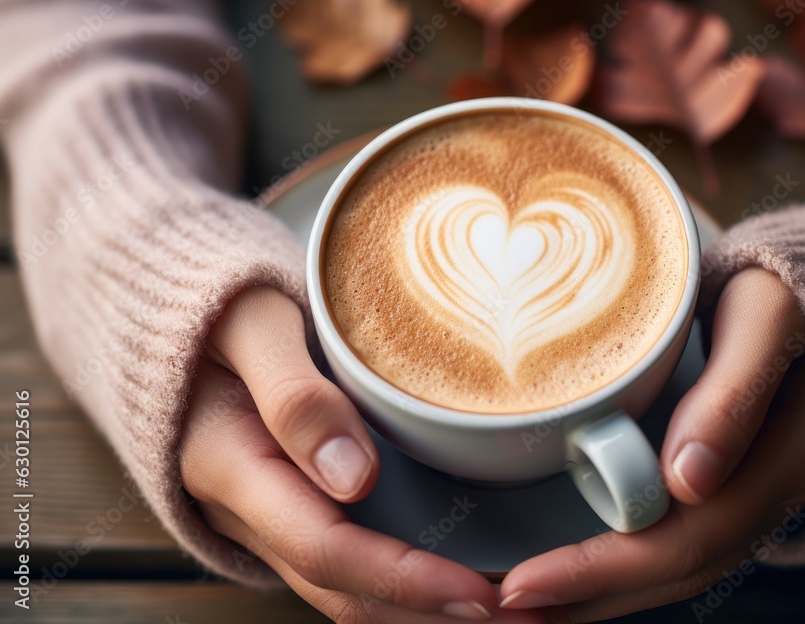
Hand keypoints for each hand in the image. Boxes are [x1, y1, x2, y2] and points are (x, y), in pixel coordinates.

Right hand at [179, 286, 543, 622]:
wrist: (179, 324)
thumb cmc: (221, 308)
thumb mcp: (251, 325)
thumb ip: (293, 396)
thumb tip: (353, 478)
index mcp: (234, 467)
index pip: (327, 549)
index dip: (404, 579)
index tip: (480, 593)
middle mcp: (251, 511)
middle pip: (346, 592)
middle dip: (432, 617)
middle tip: (529, 621)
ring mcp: (270, 516)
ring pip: (350, 591)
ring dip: (426, 614)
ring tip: (515, 615)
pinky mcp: (292, 506)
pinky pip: (349, 564)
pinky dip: (407, 586)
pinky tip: (462, 580)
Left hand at [498, 268, 804, 620]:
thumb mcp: (773, 312)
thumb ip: (736, 390)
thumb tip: (685, 479)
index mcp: (784, 459)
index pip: (681, 543)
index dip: (599, 572)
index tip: (521, 585)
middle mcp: (772, 491)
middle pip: (674, 569)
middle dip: (586, 598)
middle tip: (502, 607)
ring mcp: (760, 486)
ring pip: (678, 560)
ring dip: (601, 589)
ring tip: (525, 600)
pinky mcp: (742, 471)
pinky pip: (683, 532)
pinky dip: (626, 556)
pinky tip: (579, 558)